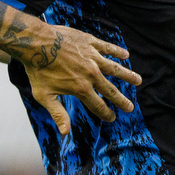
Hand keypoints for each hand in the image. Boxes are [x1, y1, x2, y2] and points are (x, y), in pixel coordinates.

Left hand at [18, 26, 138, 134]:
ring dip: (127, 75)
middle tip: (130, 107)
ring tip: (138, 80)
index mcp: (81, 88)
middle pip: (110, 90)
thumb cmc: (37, 70)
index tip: (112, 118)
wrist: (36, 42)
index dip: (106, 113)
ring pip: (115, 68)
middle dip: (121, 100)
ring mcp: (92, 57)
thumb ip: (58, 113)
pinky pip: (108, 48)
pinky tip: (126, 55)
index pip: (97, 105)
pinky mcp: (90, 43)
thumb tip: (65, 132)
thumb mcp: (44, 96)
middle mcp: (91, 74)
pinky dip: (117, 52)